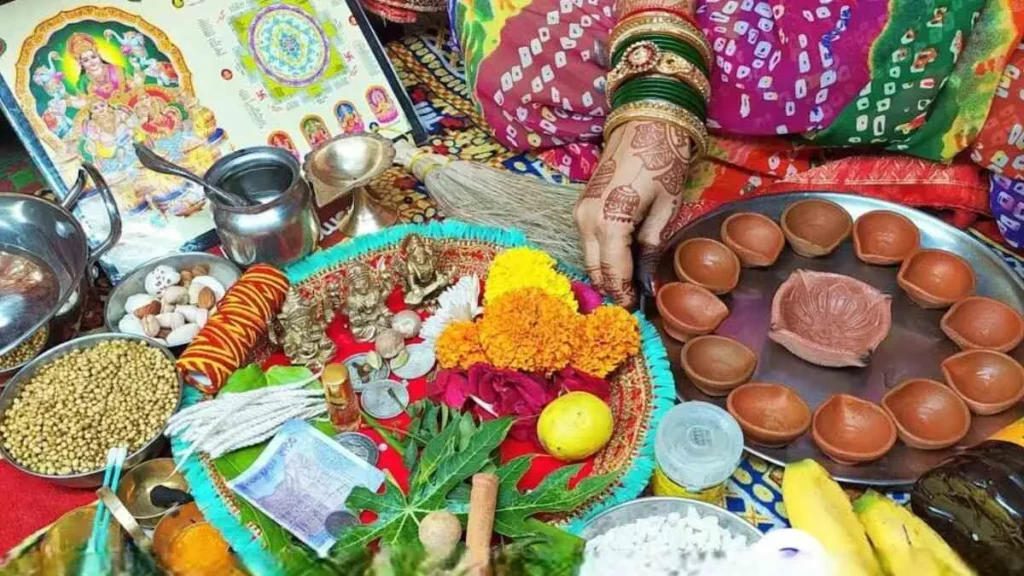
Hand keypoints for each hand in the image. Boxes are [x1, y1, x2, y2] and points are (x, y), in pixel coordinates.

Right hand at [574, 120, 691, 307]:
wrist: (643, 122)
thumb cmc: (662, 160)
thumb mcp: (666, 207)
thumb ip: (651, 245)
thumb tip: (647, 278)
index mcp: (611, 221)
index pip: (613, 272)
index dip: (624, 295)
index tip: (635, 312)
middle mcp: (587, 220)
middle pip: (595, 269)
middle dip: (611, 290)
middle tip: (630, 306)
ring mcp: (580, 212)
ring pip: (588, 256)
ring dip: (604, 274)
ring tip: (626, 288)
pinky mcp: (580, 206)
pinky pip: (588, 241)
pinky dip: (600, 256)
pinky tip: (618, 264)